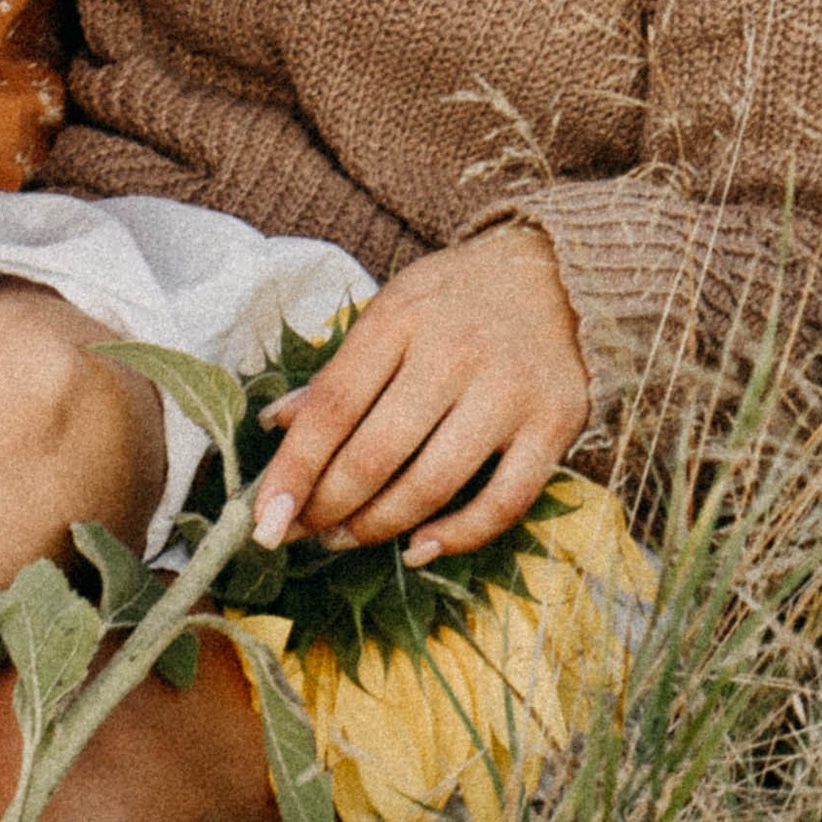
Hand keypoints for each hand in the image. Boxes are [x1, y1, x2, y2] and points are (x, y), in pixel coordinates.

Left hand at [250, 224, 589, 566]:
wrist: (559, 271)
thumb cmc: (457, 299)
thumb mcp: (390, 310)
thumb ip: (339, 370)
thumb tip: (276, 423)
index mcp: (400, 319)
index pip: (332, 406)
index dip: (293, 470)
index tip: (262, 519)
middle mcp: (453, 354)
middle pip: (376, 454)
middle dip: (328, 508)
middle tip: (300, 533)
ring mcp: (508, 392)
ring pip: (431, 485)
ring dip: (377, 527)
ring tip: (345, 540)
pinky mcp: (555, 425)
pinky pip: (503, 503)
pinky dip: (457, 537)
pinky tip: (418, 549)